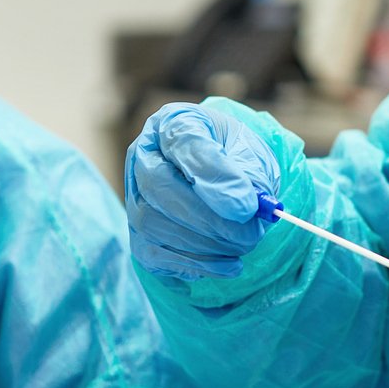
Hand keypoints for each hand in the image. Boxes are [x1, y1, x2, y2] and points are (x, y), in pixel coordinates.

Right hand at [124, 103, 279, 279]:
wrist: (229, 181)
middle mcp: (144, 155)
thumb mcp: (254, 155)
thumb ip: (250, 175)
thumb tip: (242, 210)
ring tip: (244, 245)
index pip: (184, 142)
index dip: (214, 176)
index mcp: (175, 122)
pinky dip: (195, 264)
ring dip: (204, 243)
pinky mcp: (137, 232)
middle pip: (159, 186)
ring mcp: (134, 195)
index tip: (247, 206)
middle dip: (209, 218)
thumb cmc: (239, 160)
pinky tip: (228, 265)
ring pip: (152, 223)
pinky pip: (154, 254)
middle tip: (250, 235)